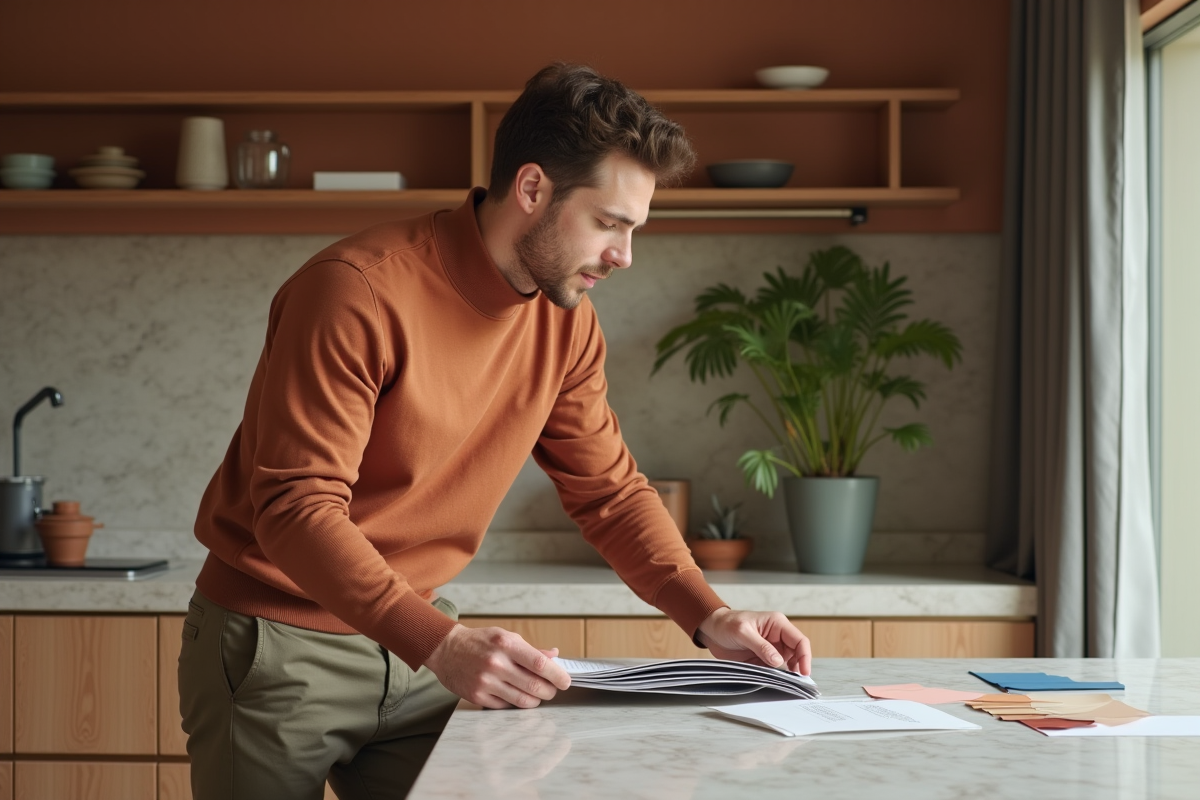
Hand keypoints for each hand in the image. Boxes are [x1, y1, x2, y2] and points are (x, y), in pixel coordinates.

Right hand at [424, 624, 571, 708]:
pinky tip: (515, 695)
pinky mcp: (478, 696)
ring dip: (536, 700)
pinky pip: (506, 706)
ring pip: (523, 700)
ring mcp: (486, 682)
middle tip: (552, 690)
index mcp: (506, 644)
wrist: (446, 649)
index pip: (539, 664)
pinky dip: (516, 703)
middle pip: (534, 686)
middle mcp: (496, 663)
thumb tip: (554, 656)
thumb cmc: (480, 642)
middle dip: (549, 691)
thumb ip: (530, 649)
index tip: (565, 681)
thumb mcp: (506, 637)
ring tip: (537, 694)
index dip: (557, 675)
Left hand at [695, 608, 811, 675]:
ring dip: (789, 674)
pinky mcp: (764, 659)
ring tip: (787, 685)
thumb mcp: (742, 632)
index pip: (799, 640)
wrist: (712, 630)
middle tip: (796, 683)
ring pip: (788, 663)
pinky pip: (775, 670)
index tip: (804, 672)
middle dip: (799, 668)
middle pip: (797, 654)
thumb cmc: (727, 624)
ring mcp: (772, 649)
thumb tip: (778, 661)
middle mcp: (778, 637)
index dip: (805, 656)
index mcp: (777, 624)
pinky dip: (777, 677)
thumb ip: (761, 646)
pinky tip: (775, 683)